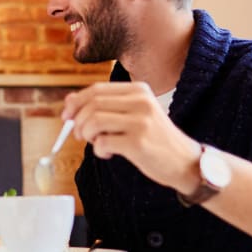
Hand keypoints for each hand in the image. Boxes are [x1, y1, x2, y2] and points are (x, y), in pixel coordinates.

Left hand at [61, 81, 200, 192]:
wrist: (185, 162)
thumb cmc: (155, 139)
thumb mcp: (134, 115)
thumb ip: (105, 106)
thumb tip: (68, 101)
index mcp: (139, 90)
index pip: (97, 89)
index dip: (76, 102)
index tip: (66, 116)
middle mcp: (140, 101)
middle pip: (92, 104)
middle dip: (78, 120)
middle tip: (78, 134)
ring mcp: (140, 121)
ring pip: (94, 121)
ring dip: (86, 135)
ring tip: (95, 143)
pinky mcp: (138, 143)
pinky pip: (102, 142)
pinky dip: (98, 150)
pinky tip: (108, 153)